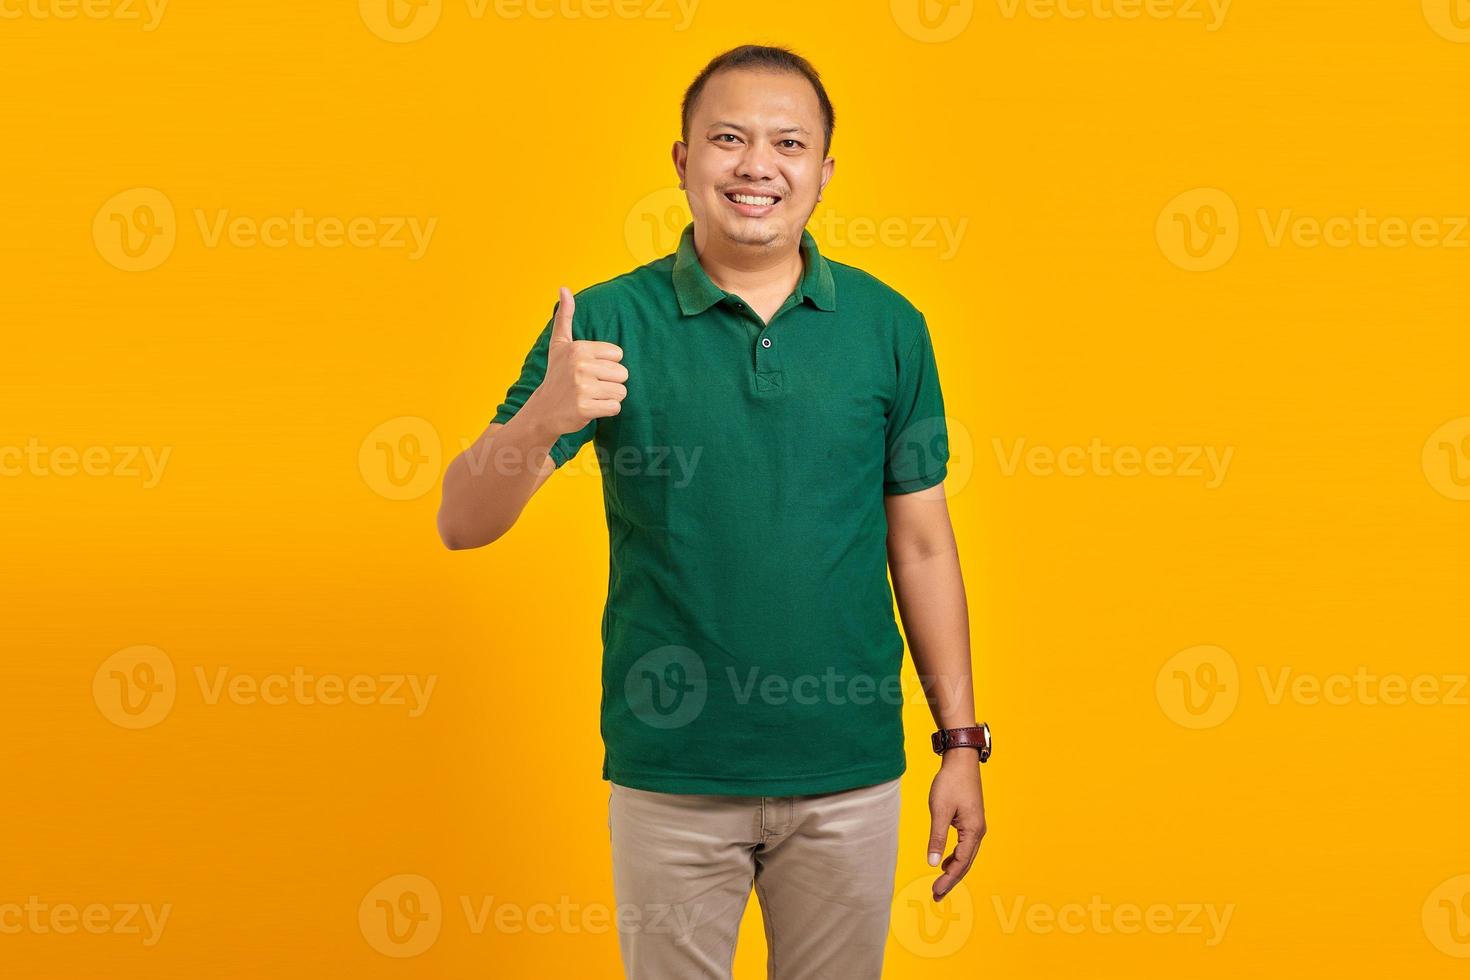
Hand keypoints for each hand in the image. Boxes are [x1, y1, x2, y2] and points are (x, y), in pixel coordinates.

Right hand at [523, 286, 627, 436]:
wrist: (544, 411)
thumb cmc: (557, 376)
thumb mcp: (559, 345)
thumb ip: (564, 317)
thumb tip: (564, 288)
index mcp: (580, 348)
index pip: (619, 356)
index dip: (607, 366)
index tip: (588, 371)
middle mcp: (581, 365)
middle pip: (623, 374)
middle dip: (610, 383)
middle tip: (589, 386)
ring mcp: (582, 387)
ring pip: (621, 392)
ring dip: (609, 397)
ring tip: (590, 397)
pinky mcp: (585, 408)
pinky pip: (615, 408)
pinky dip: (606, 411)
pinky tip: (589, 408)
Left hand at [926, 750, 985, 900]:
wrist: (961, 761)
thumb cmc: (951, 783)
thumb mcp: (940, 811)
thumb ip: (937, 838)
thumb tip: (933, 863)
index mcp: (973, 831)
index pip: (961, 863)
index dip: (948, 880)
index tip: (935, 892)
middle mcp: (978, 832)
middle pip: (966, 863)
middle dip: (951, 881)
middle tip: (936, 896)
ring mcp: (976, 826)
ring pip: (966, 856)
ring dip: (953, 870)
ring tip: (939, 884)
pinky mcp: (971, 821)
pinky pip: (964, 846)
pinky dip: (955, 857)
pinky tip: (944, 862)